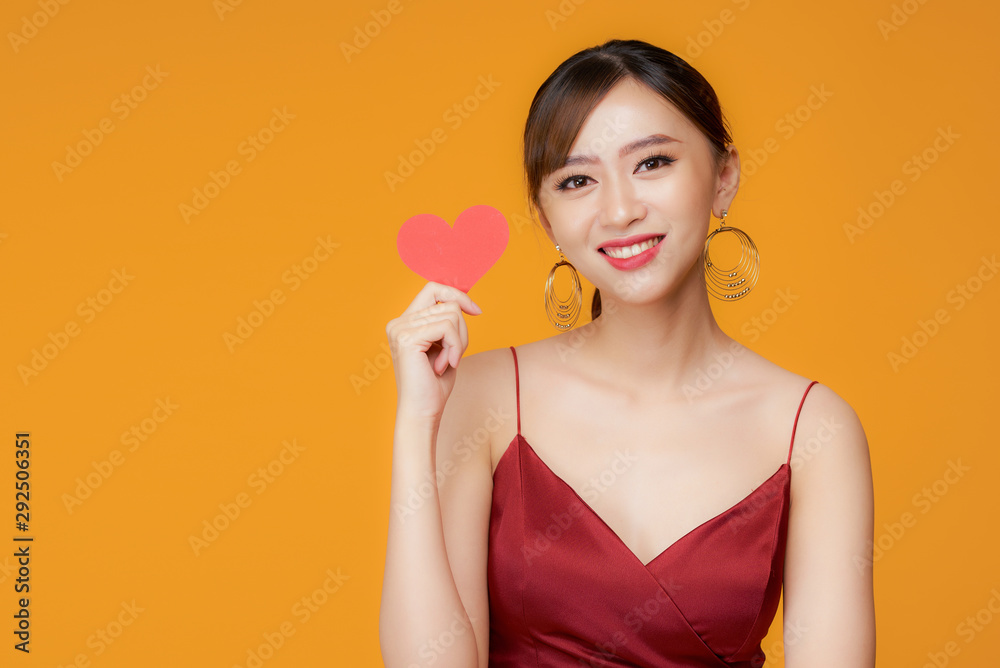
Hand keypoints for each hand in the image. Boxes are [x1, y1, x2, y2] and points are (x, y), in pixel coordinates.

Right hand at [385, 282, 482, 421]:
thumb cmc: (434, 384)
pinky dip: (455, 347)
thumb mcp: (445, 346)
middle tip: (452, 357)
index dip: (457, 294)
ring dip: (459, 342)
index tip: (476, 311)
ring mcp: (400, 329)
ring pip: (451, 315)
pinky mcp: (407, 338)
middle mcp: (398, 322)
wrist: (422, 412)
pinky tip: (444, 365)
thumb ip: (448, 323)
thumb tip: (464, 301)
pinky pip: (447, 328)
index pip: (432, 288)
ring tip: (446, 362)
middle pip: (448, 304)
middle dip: (462, 331)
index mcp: (404, 322)